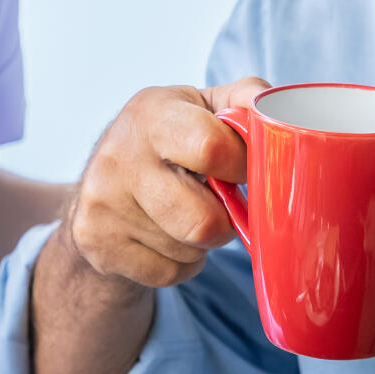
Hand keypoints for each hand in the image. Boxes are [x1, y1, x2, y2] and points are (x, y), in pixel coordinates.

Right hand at [62, 77, 268, 289]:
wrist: (100, 185)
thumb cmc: (168, 142)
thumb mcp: (201, 107)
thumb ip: (245, 100)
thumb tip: (276, 114)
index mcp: (153, 113)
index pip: (212, 148)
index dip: (243, 167)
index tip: (244, 170)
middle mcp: (120, 155)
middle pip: (203, 220)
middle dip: (225, 220)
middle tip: (219, 204)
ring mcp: (103, 202)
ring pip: (188, 250)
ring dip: (201, 243)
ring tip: (186, 216)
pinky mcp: (97, 242)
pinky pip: (167, 273)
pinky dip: (179, 264)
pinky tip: (164, 237)